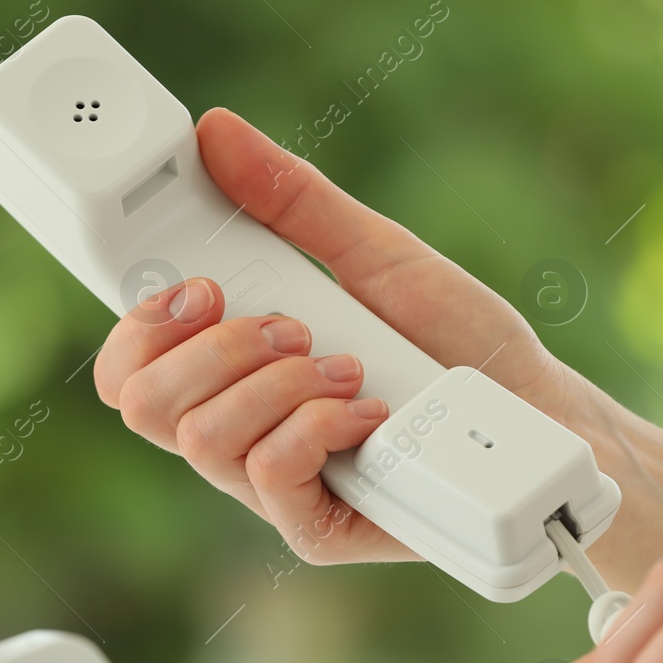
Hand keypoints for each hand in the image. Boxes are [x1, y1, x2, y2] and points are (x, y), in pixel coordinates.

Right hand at [93, 108, 662, 580]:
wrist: (533, 412)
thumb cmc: (455, 341)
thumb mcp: (376, 254)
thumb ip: (293, 201)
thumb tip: (218, 133)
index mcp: (231, 370)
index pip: (129, 369)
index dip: (137, 326)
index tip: (198, 285)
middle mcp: (238, 431)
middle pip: (143, 406)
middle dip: (213, 347)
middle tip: (291, 324)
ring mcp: (271, 489)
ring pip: (202, 439)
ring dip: (279, 383)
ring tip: (349, 365)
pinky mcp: (313, 529)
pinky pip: (270, 474)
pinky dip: (319, 425)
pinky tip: (371, 410)